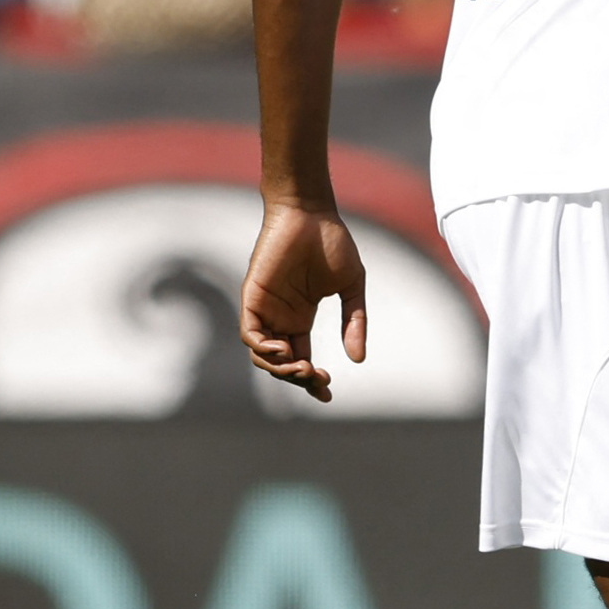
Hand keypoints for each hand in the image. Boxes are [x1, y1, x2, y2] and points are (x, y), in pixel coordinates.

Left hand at [239, 198, 367, 402]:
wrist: (311, 214)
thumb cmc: (332, 243)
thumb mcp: (352, 288)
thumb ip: (354, 321)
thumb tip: (358, 358)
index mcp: (301, 318)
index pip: (302, 359)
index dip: (312, 381)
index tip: (327, 395)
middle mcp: (280, 318)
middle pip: (283, 363)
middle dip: (300, 378)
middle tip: (320, 379)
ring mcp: (265, 309)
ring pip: (263, 355)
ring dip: (281, 368)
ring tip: (304, 368)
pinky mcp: (252, 298)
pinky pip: (250, 334)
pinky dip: (264, 348)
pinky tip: (285, 350)